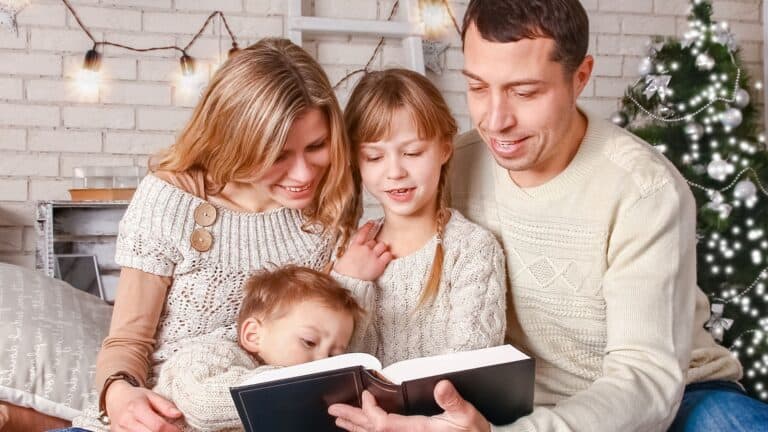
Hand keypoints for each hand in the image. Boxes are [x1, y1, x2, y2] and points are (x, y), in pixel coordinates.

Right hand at [105, 381, 182, 431]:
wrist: (115, 399)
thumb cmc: (136, 397)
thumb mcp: (152, 396)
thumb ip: (165, 405)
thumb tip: (178, 414)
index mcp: (136, 408)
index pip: (157, 425)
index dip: (170, 430)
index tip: (179, 430)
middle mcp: (126, 422)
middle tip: (172, 431)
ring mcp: (120, 431)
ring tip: (163, 431)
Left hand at [328, 380, 490, 431]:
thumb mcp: (468, 416)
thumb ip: (453, 400)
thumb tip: (441, 386)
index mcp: (419, 431)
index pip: (384, 424)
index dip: (370, 412)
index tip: (365, 396)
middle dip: (353, 420)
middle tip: (334, 411)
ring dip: (356, 428)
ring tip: (341, 420)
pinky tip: (361, 430)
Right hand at [334, 221, 392, 280]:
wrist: (348, 281)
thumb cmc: (344, 273)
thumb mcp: (344, 258)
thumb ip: (352, 252)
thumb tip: (355, 251)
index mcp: (354, 247)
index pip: (363, 232)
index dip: (368, 226)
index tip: (372, 222)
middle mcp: (364, 249)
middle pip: (373, 241)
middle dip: (373, 246)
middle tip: (372, 254)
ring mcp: (372, 256)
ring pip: (382, 246)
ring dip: (381, 250)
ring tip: (378, 256)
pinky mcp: (379, 264)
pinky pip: (388, 255)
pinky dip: (387, 256)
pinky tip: (384, 260)